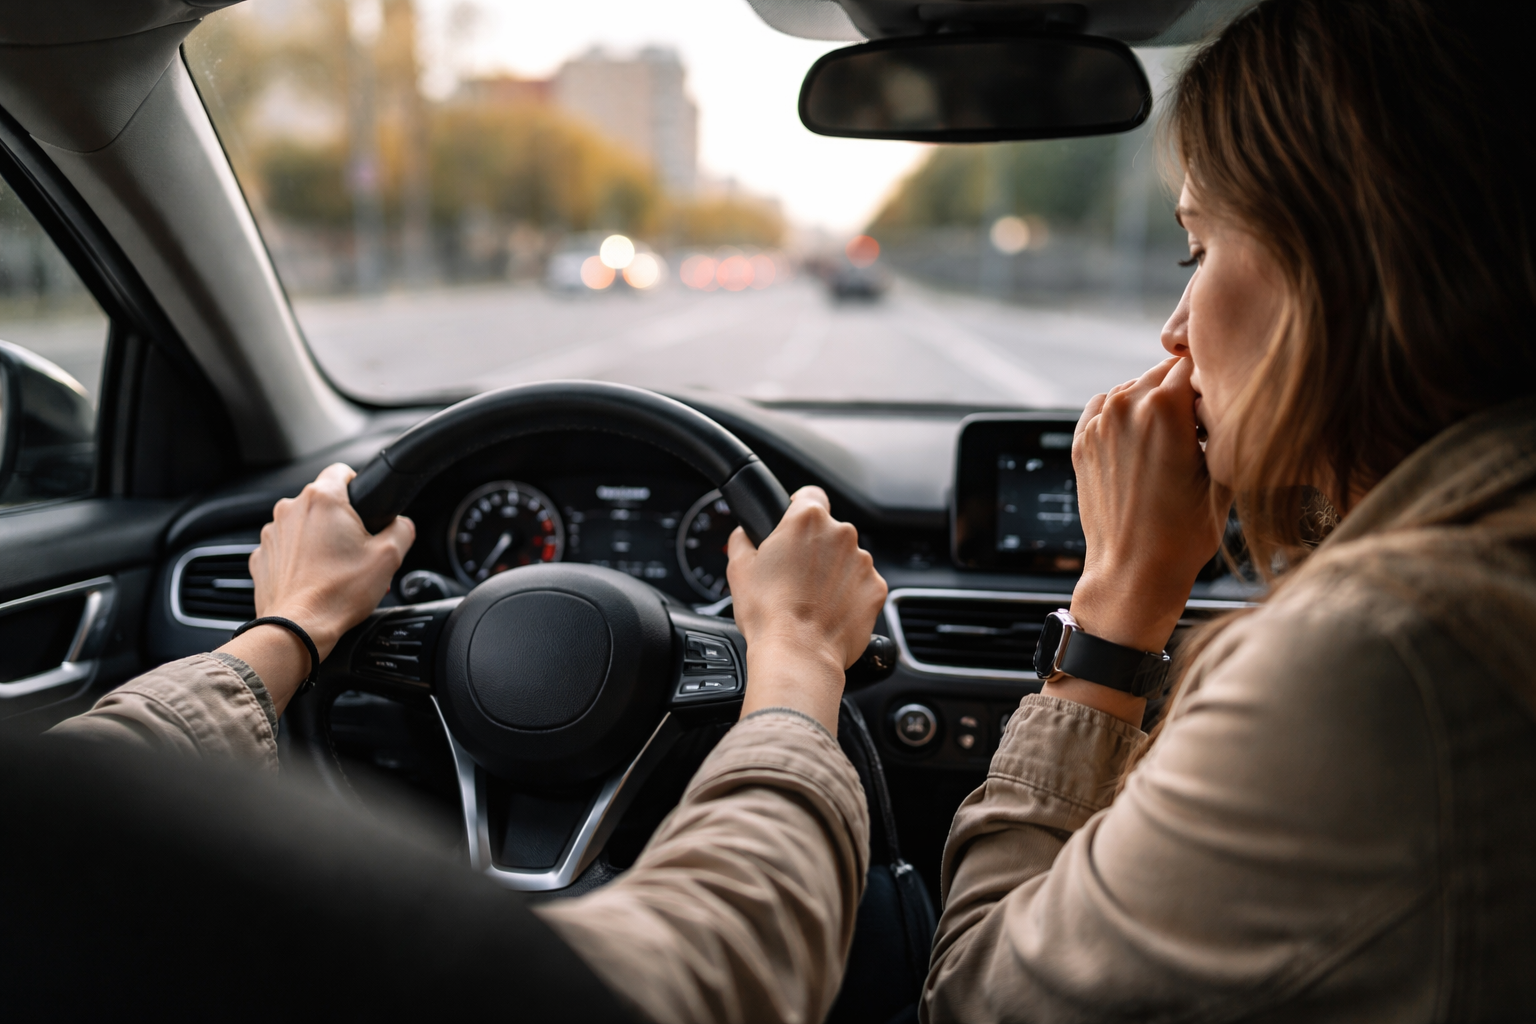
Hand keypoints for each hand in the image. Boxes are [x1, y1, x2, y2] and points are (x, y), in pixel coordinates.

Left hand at [224, 464, 414, 713]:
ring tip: (336, 570)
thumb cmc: (338, 593)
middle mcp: (291, 509)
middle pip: (324, 502)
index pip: (343, 470)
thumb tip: (402, 523)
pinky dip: (300, 560)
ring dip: (319, 540)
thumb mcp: (390, 557)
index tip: (366, 506)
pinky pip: (286, 549)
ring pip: (304, 526)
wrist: (298, 628)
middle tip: (358, 550)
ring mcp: (272, 533)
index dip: (359, 486)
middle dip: (342, 521)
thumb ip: (403, 528)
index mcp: (323, 499)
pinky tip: (315, 580)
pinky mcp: (261, 557)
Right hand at [727, 486, 887, 730]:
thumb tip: (745, 534)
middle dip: (814, 548)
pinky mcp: (876, 589)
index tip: (794, 524)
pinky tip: (828, 612)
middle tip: (794, 575)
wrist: (799, 653)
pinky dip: (848, 595)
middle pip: (828, 531)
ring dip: (832, 572)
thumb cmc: (768, 613)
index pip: (809, 495)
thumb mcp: (739, 567)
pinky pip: (861, 585)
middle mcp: (841, 534)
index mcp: (807, 519)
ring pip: (846, 559)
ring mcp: (863, 562)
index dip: (798, 508)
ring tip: (811, 599)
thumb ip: (743, 538)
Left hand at [1069, 357, 1226, 658]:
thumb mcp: (1221, 472)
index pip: (1194, 365)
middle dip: (1181, 393)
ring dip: (1150, 405)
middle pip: (1162, 373)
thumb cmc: (1184, 532)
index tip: (1216, 409)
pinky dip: (1122, 418)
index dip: (1210, 384)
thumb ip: (1222, 423)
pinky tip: (1139, 447)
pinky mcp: (1081, 442)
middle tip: (1196, 430)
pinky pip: (1105, 409)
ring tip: (1168, 445)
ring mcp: (1098, 424)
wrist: (1134, 571)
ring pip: (1133, 390)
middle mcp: (1125, 406)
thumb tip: (1223, 396)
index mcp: (1164, 406)